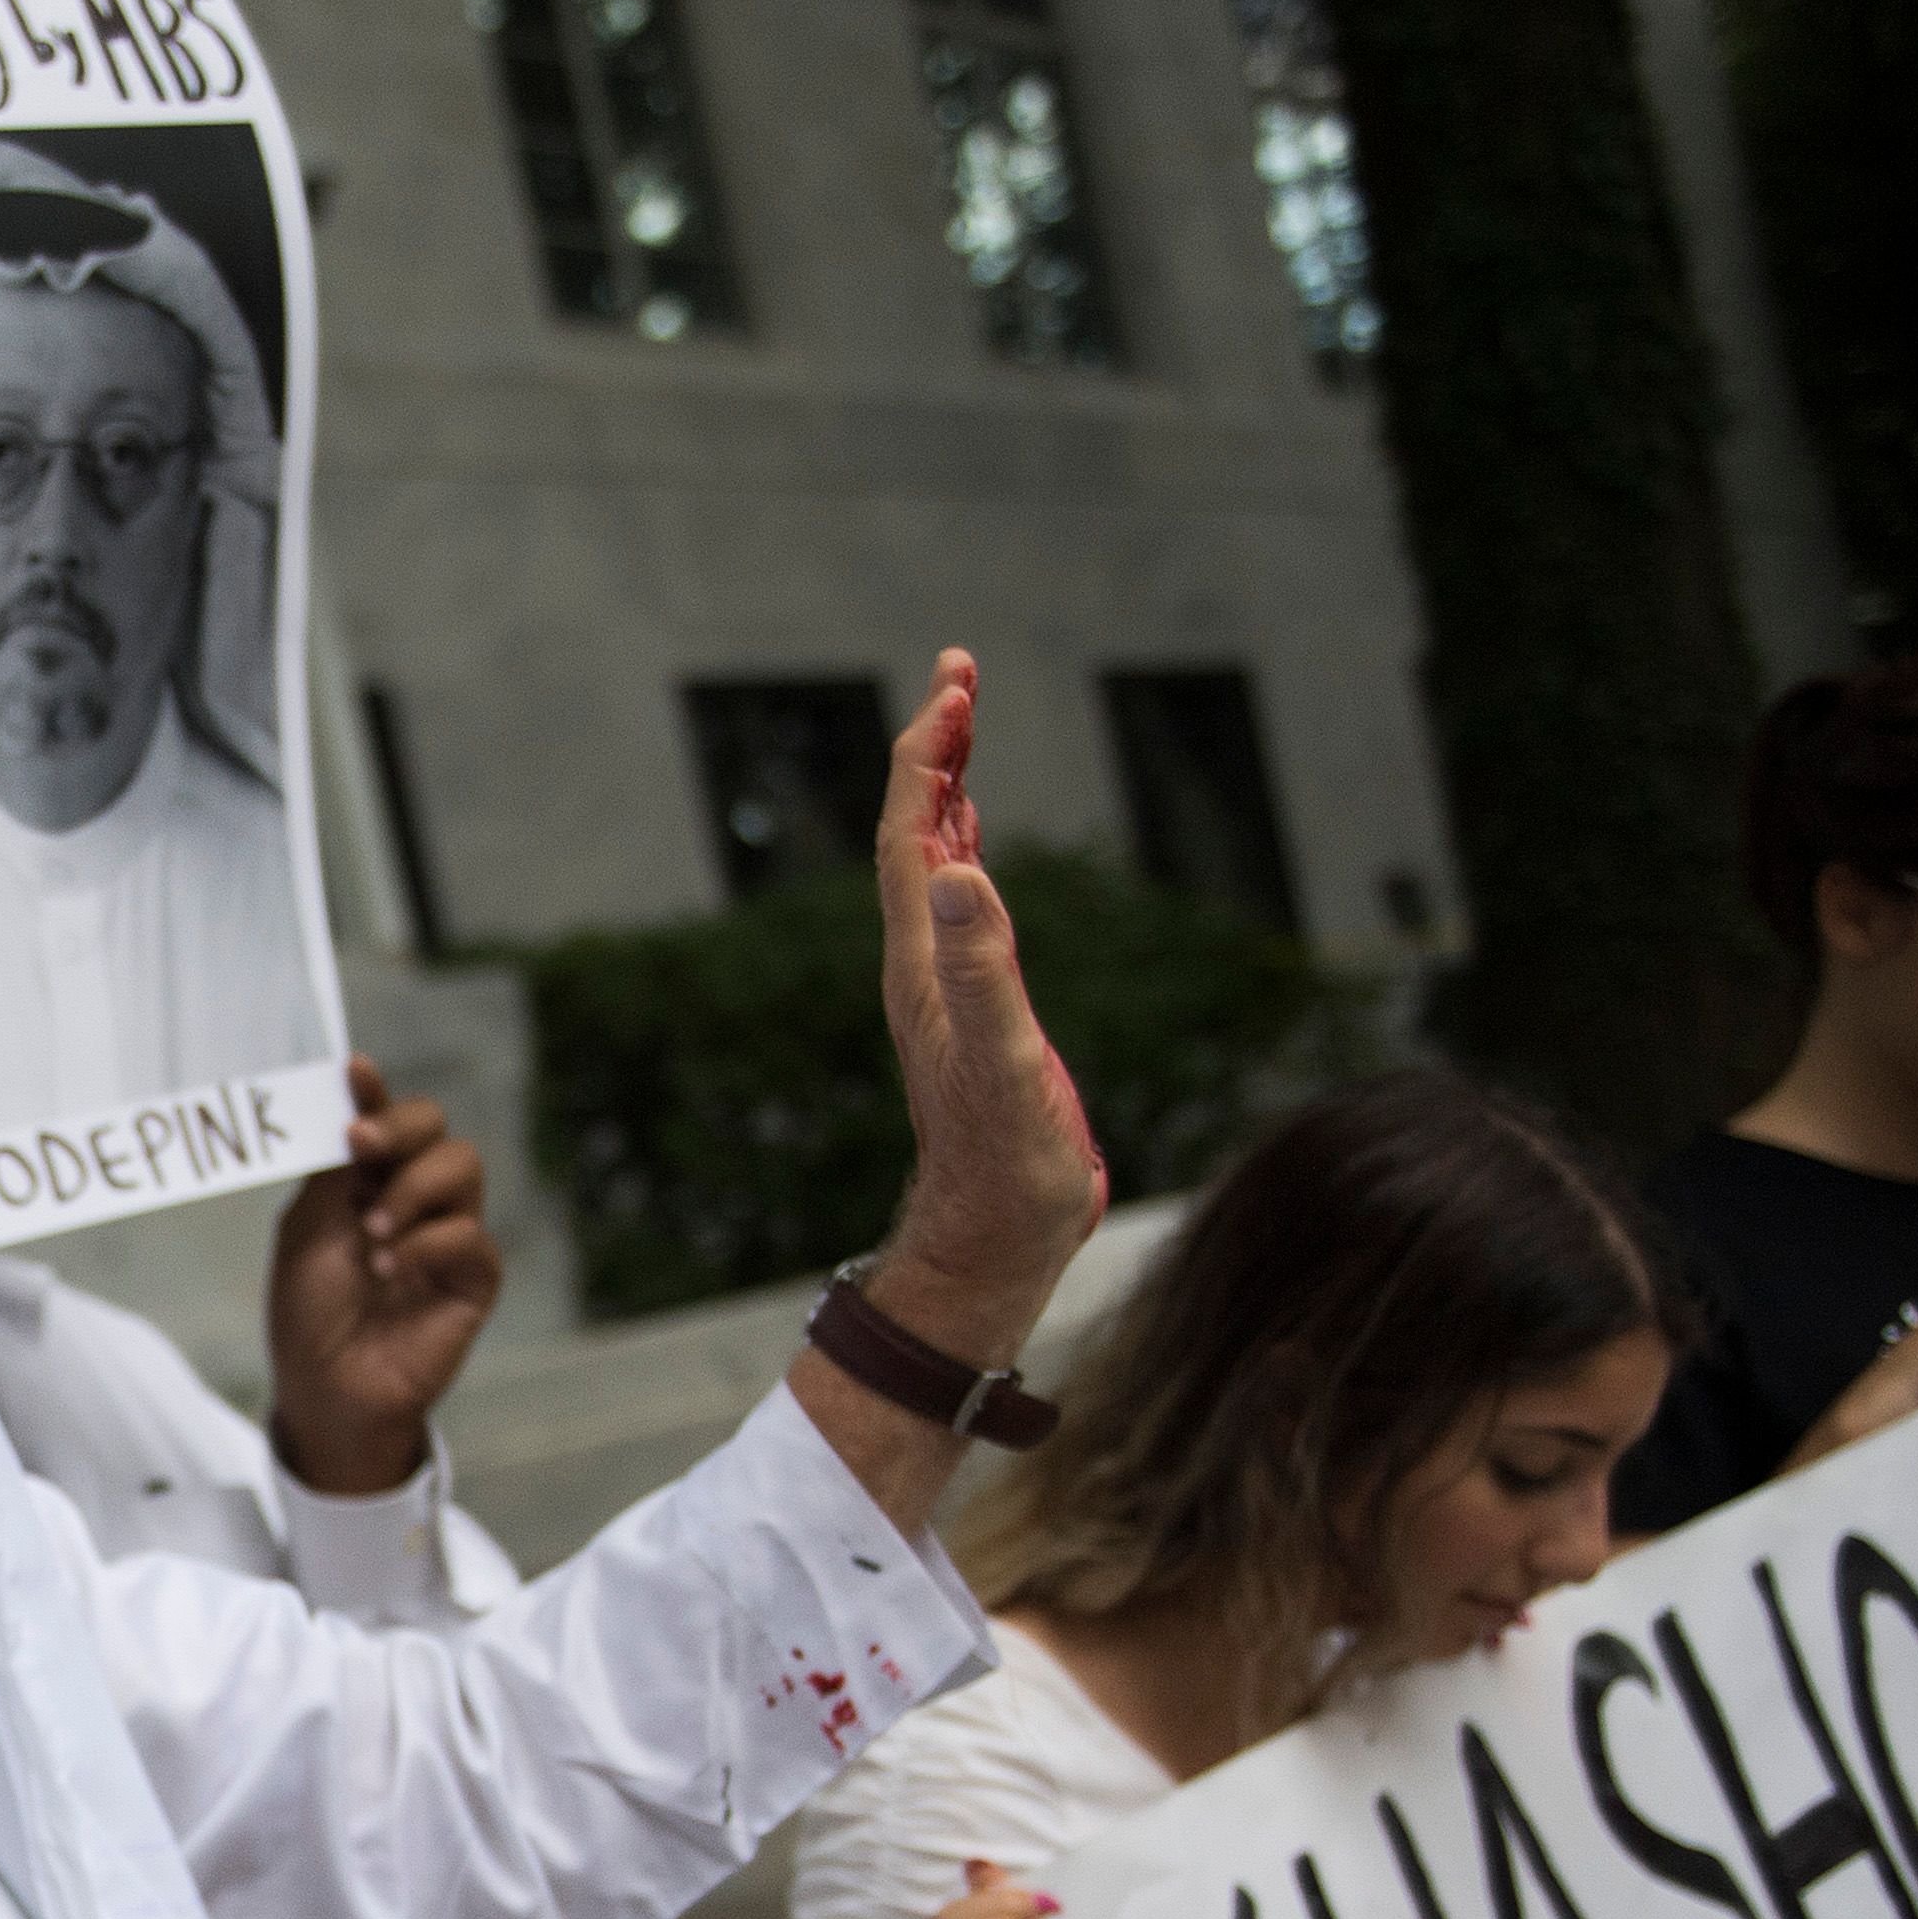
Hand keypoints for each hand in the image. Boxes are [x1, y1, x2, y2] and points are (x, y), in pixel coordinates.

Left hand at [266, 1061, 501, 1496]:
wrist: (326, 1390)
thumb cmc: (309, 1316)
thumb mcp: (306, 1231)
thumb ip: (332, 1171)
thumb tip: (348, 1104)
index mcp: (366, 1183)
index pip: (383, 1122)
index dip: (374, 1093)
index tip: (354, 1071)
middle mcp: (412, 1200)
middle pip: (435, 1129)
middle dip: (402, 1126)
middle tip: (363, 1144)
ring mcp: (446, 1237)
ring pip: (463, 1167)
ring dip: (412, 1188)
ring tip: (373, 1232)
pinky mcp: (473, 1279)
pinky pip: (470, 1235)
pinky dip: (427, 1244)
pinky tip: (391, 1272)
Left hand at [867, 650, 1103, 1348]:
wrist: (992, 1244)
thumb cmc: (1006, 1170)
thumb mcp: (1004, 1064)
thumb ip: (983, 970)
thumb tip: (958, 871)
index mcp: (927, 964)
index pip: (911, 834)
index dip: (928, 758)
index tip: (953, 686)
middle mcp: (927, 966)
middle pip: (915, 833)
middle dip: (935, 750)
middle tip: (959, 673)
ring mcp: (948, 988)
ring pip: (935, 864)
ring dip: (947, 791)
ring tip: (961, 725)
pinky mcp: (976, 1013)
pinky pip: (959, 909)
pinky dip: (964, 852)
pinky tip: (970, 840)